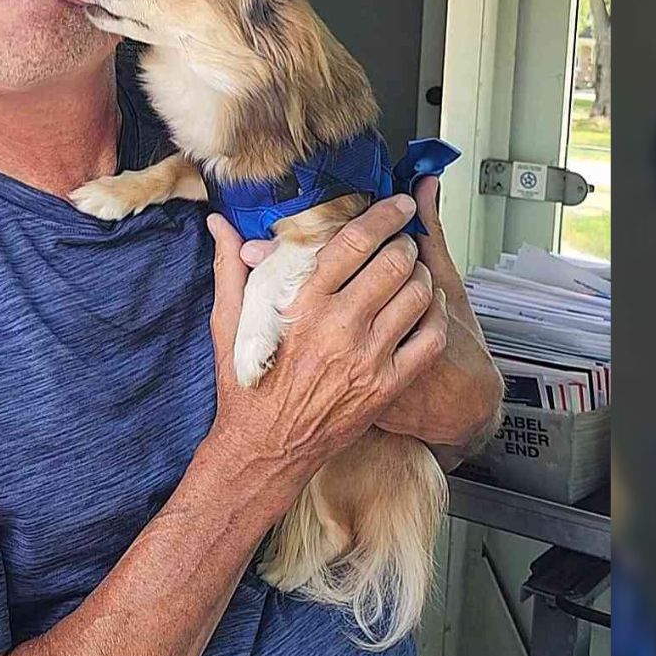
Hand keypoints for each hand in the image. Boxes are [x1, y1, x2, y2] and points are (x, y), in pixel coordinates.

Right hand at [238, 177, 500, 455]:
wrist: (265, 449)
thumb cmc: (247, 387)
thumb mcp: (229, 324)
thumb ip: (231, 269)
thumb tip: (220, 224)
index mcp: (301, 303)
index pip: (354, 242)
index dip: (383, 216)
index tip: (397, 205)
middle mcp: (339, 326)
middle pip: (394, 263)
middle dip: (405, 244)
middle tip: (404, 242)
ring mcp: (368, 358)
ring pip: (417, 296)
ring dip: (421, 276)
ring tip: (414, 272)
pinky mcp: (387, 386)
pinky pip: (429, 339)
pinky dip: (435, 315)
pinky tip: (427, 307)